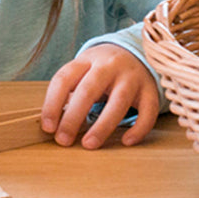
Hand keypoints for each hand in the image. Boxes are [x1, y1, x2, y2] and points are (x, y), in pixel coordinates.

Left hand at [41, 44, 158, 149]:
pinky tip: (126, 141)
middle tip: (63, 140)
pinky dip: (138, 128)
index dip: (52, 104)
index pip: (64, 79)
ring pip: (118, 101)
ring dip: (102, 126)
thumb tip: (52, 124)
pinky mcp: (150, 90)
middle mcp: (109, 65)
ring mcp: (132, 77)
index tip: (48, 128)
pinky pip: (147, 111)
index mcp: (87, 60)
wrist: (136, 53)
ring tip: (89, 145)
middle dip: (73, 117)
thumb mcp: (83, 70)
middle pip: (88, 90)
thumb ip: (69, 91)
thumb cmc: (101, 70)